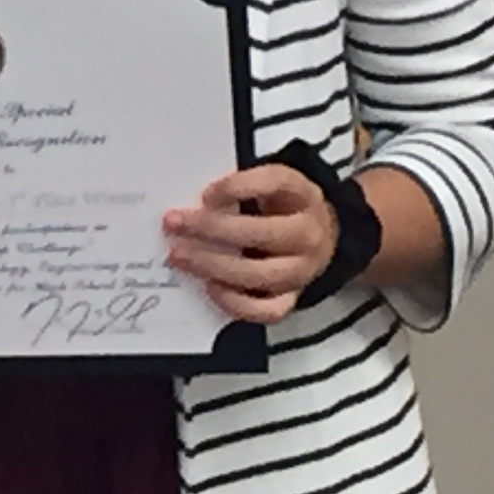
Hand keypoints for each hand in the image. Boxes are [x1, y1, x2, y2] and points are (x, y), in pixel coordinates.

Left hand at [162, 159, 336, 326]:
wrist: (318, 236)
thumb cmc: (280, 208)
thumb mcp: (267, 186)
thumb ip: (236, 187)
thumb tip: (191, 202)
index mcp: (302, 194)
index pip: (276, 182)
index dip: (238, 186)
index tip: (206, 194)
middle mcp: (308, 233)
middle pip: (263, 233)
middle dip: (211, 228)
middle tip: (174, 224)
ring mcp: (303, 269)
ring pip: (260, 274)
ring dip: (213, 266)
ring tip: (180, 256)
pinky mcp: (293, 297)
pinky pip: (267, 310)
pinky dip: (236, 302)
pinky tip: (210, 286)